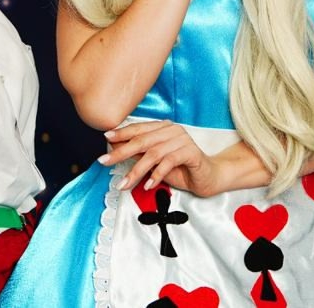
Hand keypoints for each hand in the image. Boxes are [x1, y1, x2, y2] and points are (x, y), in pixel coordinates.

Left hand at [99, 120, 222, 197]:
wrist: (208, 177)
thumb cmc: (180, 169)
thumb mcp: (155, 161)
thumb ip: (139, 154)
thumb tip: (115, 150)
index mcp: (163, 127)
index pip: (138, 129)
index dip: (121, 133)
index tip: (106, 138)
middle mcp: (172, 130)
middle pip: (142, 140)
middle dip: (121, 152)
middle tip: (105, 161)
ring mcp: (183, 140)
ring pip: (153, 153)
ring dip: (136, 171)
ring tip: (124, 184)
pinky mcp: (191, 153)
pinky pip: (169, 162)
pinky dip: (156, 174)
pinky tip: (148, 185)